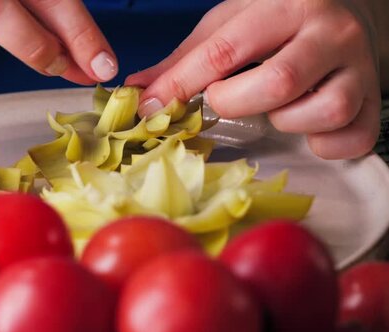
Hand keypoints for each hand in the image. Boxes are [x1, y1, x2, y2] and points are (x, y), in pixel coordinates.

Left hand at [126, 0, 380, 159]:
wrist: (347, 14)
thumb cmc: (278, 22)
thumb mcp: (230, 26)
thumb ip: (186, 59)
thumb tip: (139, 91)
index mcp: (283, 7)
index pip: (224, 51)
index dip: (181, 84)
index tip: (152, 108)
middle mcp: (328, 33)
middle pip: (278, 82)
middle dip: (237, 103)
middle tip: (228, 99)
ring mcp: (358, 67)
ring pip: (325, 109)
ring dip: (289, 122)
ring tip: (278, 109)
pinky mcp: (375, 101)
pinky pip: (354, 137)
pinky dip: (325, 145)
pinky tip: (308, 128)